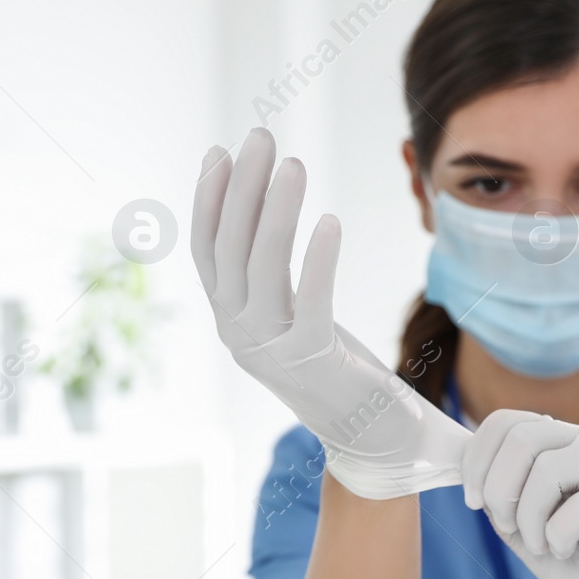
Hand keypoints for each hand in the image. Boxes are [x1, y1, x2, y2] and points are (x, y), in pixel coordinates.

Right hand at [191, 128, 469, 498]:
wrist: (370, 441)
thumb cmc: (338, 370)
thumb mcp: (292, 315)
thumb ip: (272, 268)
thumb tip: (264, 193)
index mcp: (230, 320)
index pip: (207, 251)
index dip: (210, 200)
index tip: (220, 152)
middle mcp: (239, 335)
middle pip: (231, 249)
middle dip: (241, 188)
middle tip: (260, 137)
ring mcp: (271, 352)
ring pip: (262, 269)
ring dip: (274, 212)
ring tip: (293, 164)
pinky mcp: (312, 363)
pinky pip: (310, 303)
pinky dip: (317, 261)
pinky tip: (331, 222)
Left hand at [461, 409, 578, 578]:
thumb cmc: (574, 559)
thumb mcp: (520, 522)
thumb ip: (498, 491)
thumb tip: (465, 471)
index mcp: (562, 441)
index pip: (506, 422)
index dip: (477, 460)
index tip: (473, 502)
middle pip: (523, 438)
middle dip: (500, 490)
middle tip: (509, 527)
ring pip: (548, 469)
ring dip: (530, 519)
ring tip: (541, 545)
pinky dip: (559, 537)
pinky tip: (566, 550)